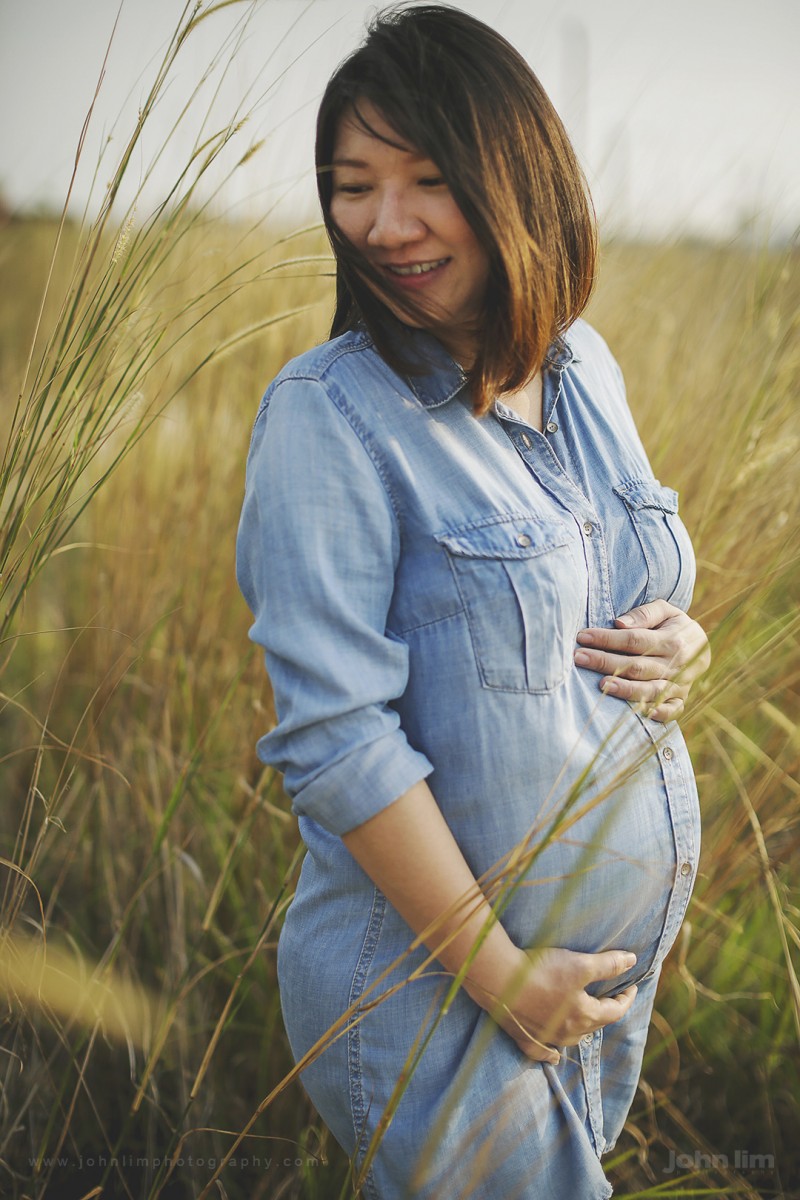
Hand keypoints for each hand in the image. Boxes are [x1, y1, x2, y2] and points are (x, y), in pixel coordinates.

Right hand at [465, 946, 638, 1063]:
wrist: (498, 980)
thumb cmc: (541, 970)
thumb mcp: (579, 964)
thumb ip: (608, 965)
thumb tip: (633, 962)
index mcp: (585, 1015)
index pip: (615, 1011)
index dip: (626, 998)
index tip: (632, 987)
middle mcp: (568, 1032)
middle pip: (596, 1025)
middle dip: (607, 1011)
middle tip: (611, 996)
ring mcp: (546, 1039)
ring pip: (573, 1038)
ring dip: (584, 1028)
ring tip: (587, 1017)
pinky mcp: (525, 1038)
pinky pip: (544, 1052)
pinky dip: (553, 1052)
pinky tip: (555, 1054)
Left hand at [573, 599, 710, 721]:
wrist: (704, 647)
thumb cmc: (675, 626)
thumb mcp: (666, 611)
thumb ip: (644, 614)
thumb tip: (619, 623)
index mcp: (671, 640)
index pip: (634, 640)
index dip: (607, 638)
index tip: (582, 637)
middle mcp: (676, 664)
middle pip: (636, 665)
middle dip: (605, 662)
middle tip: (579, 658)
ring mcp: (679, 684)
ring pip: (650, 690)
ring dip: (625, 689)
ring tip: (601, 685)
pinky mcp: (681, 699)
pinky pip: (672, 710)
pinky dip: (659, 714)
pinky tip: (640, 712)